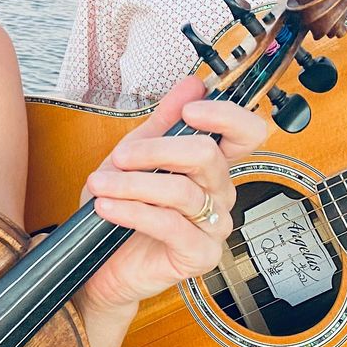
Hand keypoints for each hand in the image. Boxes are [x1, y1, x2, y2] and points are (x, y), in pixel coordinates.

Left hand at [78, 75, 268, 316]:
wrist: (102, 263)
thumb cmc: (123, 207)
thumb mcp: (135, 155)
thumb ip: (164, 120)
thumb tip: (193, 83)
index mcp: (211, 164)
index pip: (246, 133)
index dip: (226, 116)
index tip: (190, 110)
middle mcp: (220, 193)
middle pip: (206, 155)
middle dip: (156, 150)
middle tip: (121, 156)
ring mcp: (214, 227)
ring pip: (182, 191)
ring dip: (132, 184)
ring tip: (100, 184)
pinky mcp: (200, 256)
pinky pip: (169, 225)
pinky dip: (132, 211)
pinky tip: (107, 206)